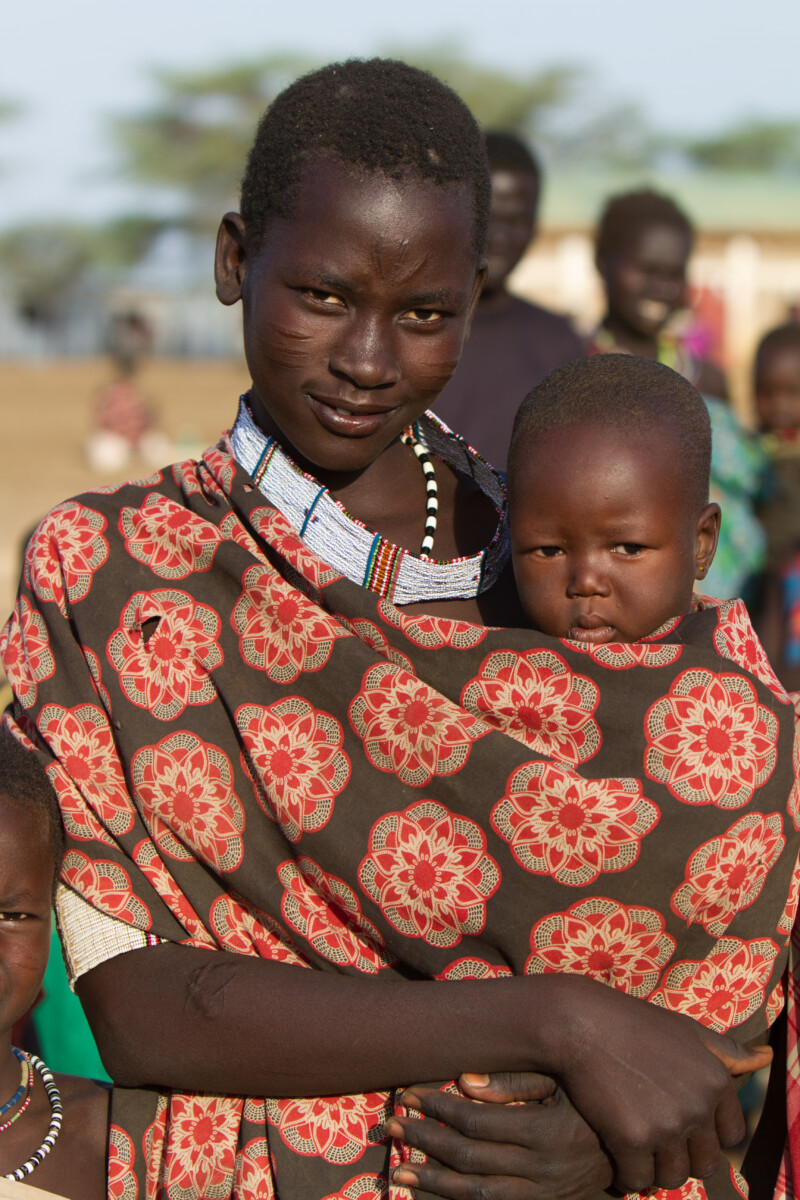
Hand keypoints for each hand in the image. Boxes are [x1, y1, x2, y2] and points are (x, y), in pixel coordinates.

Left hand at [385, 1071, 613, 1199]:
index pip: (476, 1122)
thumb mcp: (564, 1080)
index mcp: (546, 1131)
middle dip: (425, 1142)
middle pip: (470, 1160)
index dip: (437, 1108)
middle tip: (393, 1126)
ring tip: (398, 1170)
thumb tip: (463, 1083)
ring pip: (476, 1194)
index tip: (409, 1093)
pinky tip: (433, 1193)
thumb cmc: (594, 1096)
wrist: (638, 1141)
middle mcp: (544, 1169)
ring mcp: (545, 1194)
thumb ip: (514, 1083)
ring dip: (433, 1182)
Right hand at [543, 974, 771, 1192]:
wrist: (581, 1023)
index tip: (681, 1126)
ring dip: (654, 1169)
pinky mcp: (633, 1139)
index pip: (731, 1136)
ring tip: (636, 1150)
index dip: (705, 1134)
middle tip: (655, 1141)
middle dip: (682, 1156)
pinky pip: (637, 1180)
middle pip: (705, 1163)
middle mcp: (698, 1107)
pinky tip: (616, 1155)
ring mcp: (666, 1125)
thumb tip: (768, 1058)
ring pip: (672, 1177)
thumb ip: (728, 1050)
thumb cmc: (633, 1024)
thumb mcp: (686, 1031)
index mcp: (716, 1081)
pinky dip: (626, 1175)